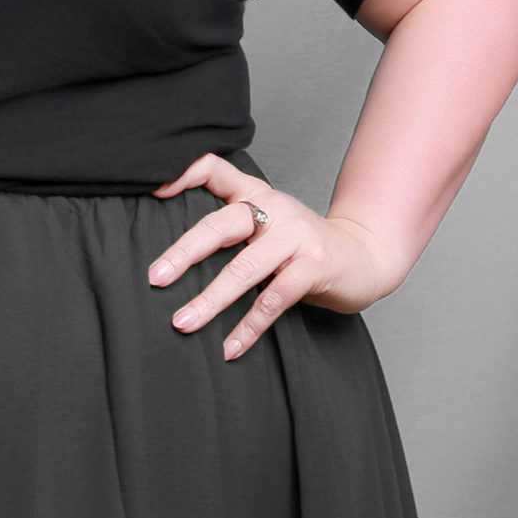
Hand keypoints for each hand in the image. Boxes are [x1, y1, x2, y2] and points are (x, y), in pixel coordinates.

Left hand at [148, 153, 408, 359]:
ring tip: (183, 323)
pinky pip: (273, 300)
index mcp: (255, 194)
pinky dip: (249, 327)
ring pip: (244, 269)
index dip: (182, 173)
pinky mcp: (315, 266)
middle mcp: (273, 207)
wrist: (365, 256)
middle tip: (155, 277)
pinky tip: (229, 348)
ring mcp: (296, 235)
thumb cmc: (302, 246)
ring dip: (210, 300)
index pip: (214, 168)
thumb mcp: (267, 225)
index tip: (152, 190)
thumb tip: (172, 257)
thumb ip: (231, 227)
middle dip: (184, 252)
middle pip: (220, 224)